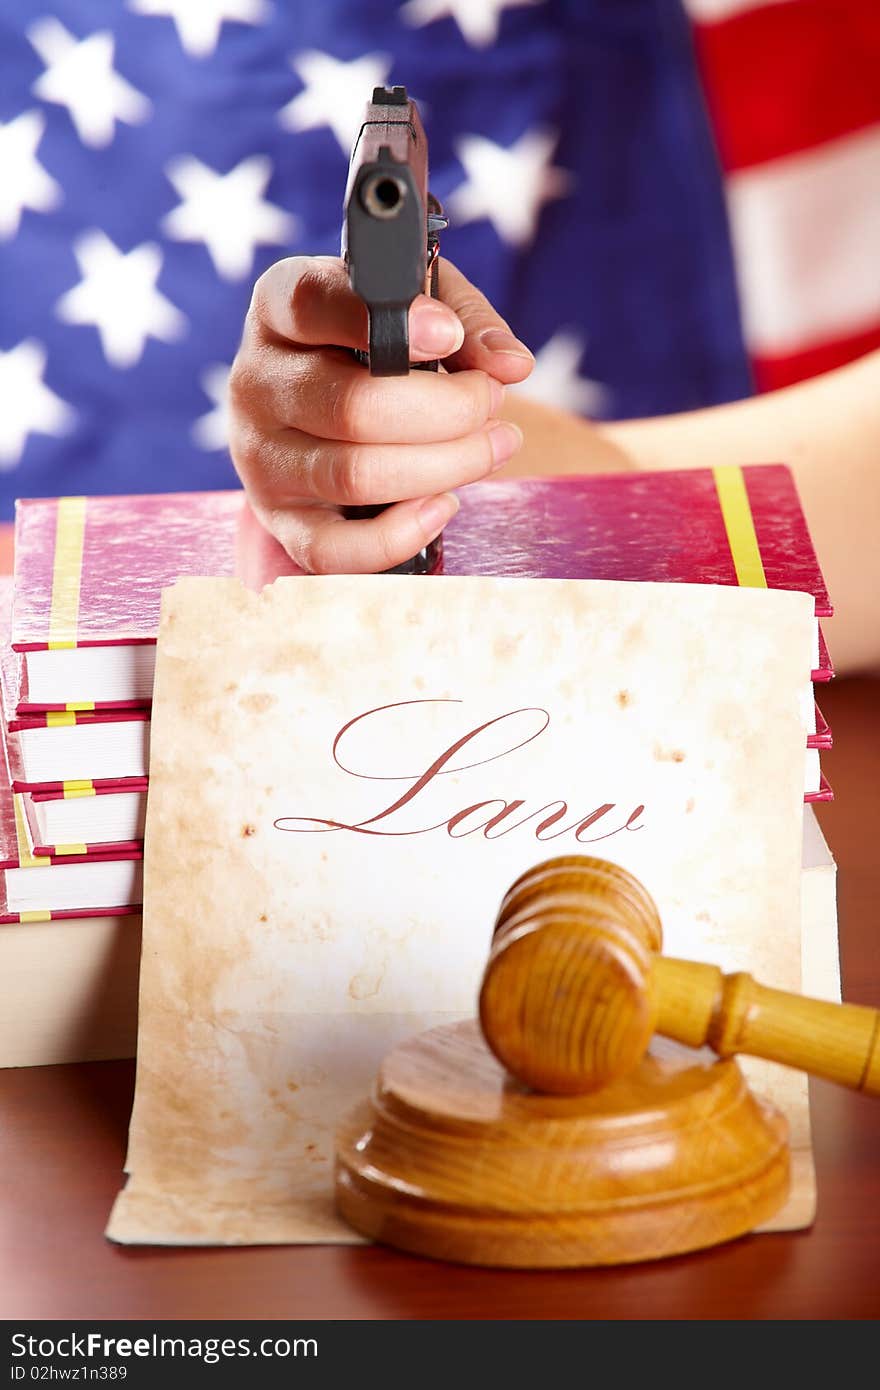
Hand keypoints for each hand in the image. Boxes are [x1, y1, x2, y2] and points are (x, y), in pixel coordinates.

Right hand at [228, 255, 533, 572]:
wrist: (320, 416)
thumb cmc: (371, 350)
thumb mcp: (415, 310)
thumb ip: (466, 321)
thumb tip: (510, 365)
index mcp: (278, 310)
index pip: (313, 305)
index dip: (389, 322)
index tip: (448, 335)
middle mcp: (256, 383)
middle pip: (354, 407)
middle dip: (449, 410)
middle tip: (492, 402)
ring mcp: (261, 458)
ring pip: (355, 475)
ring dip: (445, 466)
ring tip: (492, 447)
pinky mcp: (279, 520)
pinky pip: (333, 550)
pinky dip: (401, 535)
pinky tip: (443, 505)